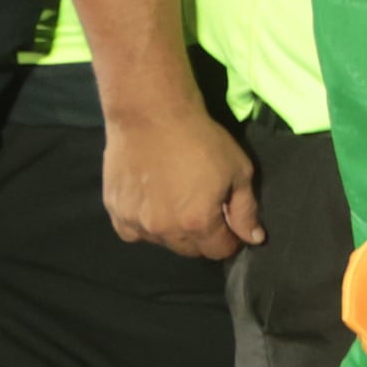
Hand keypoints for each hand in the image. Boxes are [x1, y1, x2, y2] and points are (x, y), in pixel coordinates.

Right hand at [102, 102, 262, 259]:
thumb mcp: (238, 172)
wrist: (151, 115)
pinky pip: (132, 231)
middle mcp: (164, 230)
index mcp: (197, 223)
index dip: (230, 240)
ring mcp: (134, 221)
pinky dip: (143, 225)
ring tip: (177, 203)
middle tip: (205, 210)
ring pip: (161, 242)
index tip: (230, 225)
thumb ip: (246, 211)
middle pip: (189, 250)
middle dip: (203, 238)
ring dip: (173, 231)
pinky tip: (151, 204)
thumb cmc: (202, 141)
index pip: (218, 251)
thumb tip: (253, 239)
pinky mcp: (114, 210)